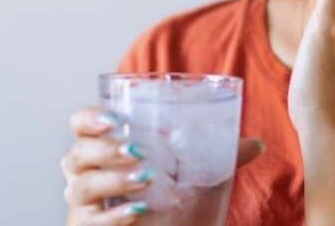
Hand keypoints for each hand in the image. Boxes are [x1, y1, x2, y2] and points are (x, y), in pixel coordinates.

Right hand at [62, 107, 265, 224]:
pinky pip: (92, 221)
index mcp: (106, 147)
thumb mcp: (196, 175)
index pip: (80, 124)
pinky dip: (114, 217)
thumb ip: (221, 156)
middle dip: (105, 149)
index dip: (89, 118)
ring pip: (80, 187)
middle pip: (76, 153)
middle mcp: (86, 173)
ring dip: (112, 179)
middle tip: (138, 151)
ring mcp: (85, 205)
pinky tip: (138, 212)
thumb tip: (258, 144)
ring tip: (145, 178)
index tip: (115, 118)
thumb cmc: (171, 202)